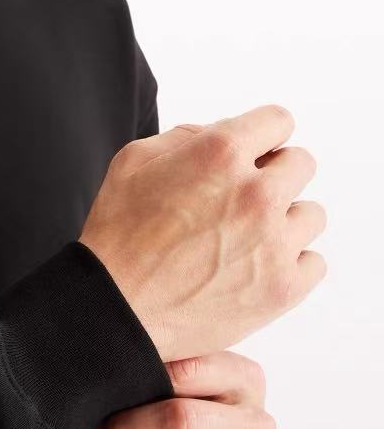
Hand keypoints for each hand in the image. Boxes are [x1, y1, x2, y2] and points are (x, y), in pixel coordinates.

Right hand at [78, 104, 326, 361]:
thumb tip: (219, 135)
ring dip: (284, 221)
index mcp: (220, 154)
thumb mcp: (134, 161)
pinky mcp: (283, 288)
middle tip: (242, 199)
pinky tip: (256, 267)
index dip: (263, 136)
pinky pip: (314, 262)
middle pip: (301, 164)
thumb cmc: (117, 236)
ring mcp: (274, 243)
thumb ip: (186, 136)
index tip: (254, 154)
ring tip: (246, 239)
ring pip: (311, 214)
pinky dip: (290, 264)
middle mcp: (255, 193)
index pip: (279, 121)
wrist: (115, 307)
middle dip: (274, 175)